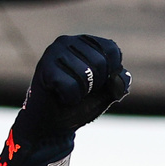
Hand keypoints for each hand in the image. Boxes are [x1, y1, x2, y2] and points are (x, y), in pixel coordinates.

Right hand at [14, 35, 130, 140]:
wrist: (54, 124)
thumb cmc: (81, 103)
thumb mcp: (108, 92)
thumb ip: (120, 81)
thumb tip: (120, 75)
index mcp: (86, 42)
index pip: (112, 50)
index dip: (110, 74)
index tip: (95, 83)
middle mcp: (68, 41)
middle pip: (100, 62)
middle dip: (96, 85)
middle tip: (80, 90)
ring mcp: (53, 52)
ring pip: (86, 74)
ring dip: (82, 92)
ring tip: (69, 92)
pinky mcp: (44, 67)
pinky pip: (70, 85)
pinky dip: (71, 98)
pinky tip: (60, 96)